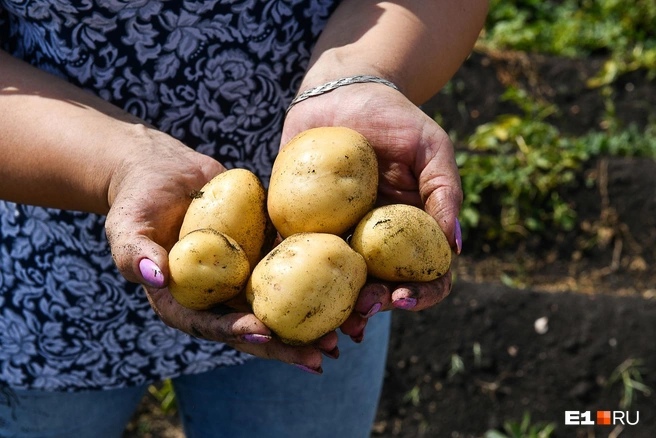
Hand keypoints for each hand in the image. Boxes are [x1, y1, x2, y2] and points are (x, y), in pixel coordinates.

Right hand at [105, 128, 333, 372]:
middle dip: (287, 344)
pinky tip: (347, 286)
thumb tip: (155, 277)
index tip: (265, 334)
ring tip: (347, 331)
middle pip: (254, 325)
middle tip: (323, 354)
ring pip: (279, 302)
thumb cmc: (138, 199)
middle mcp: (218, 295)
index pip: (212, 325)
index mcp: (185, 301)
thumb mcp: (126, 226)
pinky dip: (316, 277)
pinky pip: (289, 265)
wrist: (163, 171)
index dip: (238, 332)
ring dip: (311, 319)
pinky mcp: (260, 250)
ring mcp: (242, 274)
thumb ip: (134, 253)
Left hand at [283, 83, 462, 340]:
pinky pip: (294, 251)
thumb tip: (455, 246)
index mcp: (409, 230)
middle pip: (378, 286)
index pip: (423, 274)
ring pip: (336, 281)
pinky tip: (284, 290)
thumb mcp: (430, 147)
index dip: (418, 294)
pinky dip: (290, 275)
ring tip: (327, 322)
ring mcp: (336, 234)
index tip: (402, 296)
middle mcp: (373, 240)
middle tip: (362, 313)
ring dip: (334, 307)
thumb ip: (444, 191)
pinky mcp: (299, 221)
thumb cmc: (393, 117)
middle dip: (372, 308)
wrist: (342, 91)